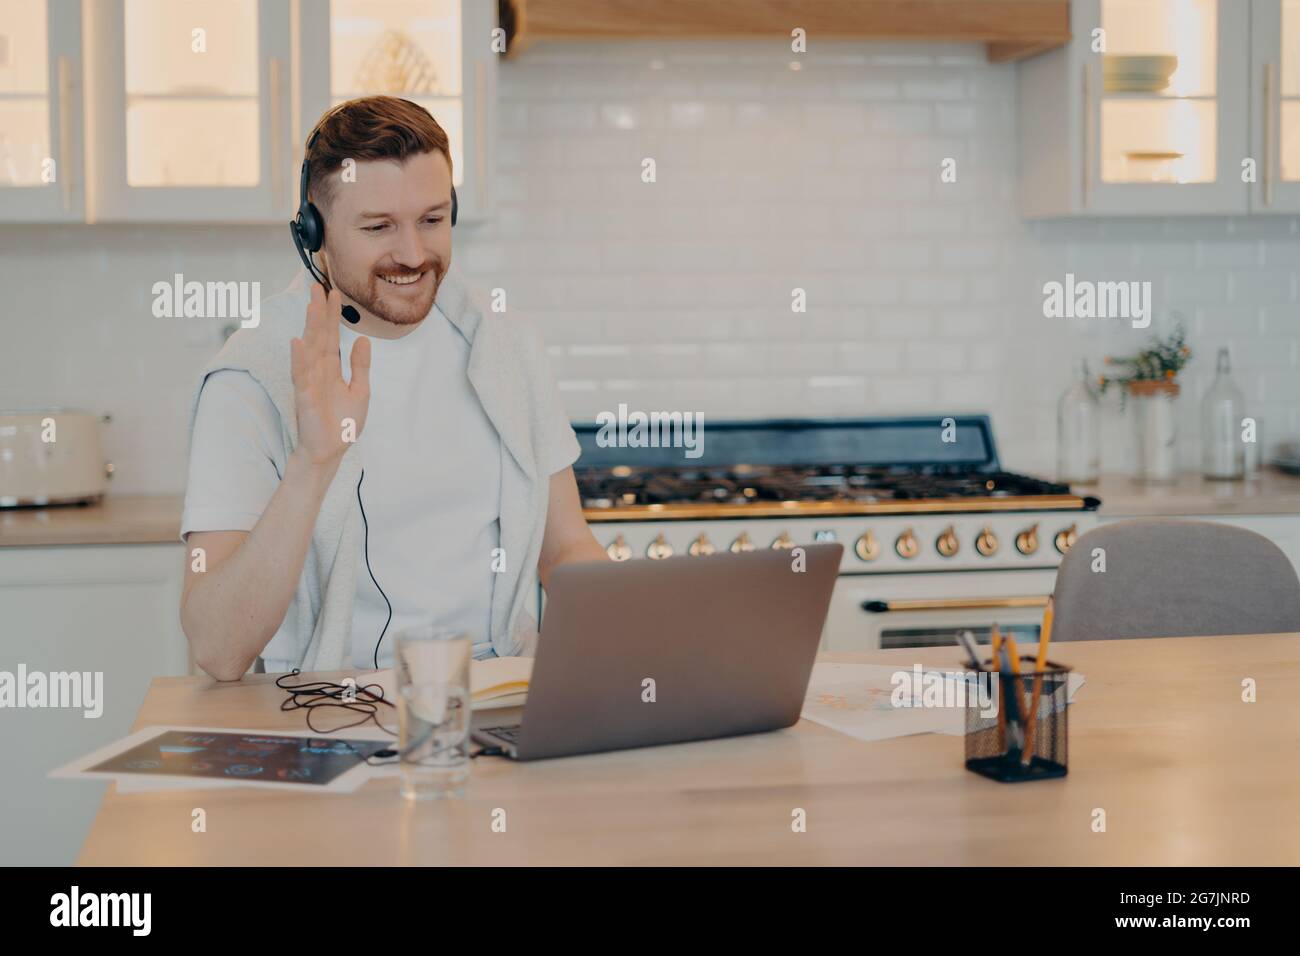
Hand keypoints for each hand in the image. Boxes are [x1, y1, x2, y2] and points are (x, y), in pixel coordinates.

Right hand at [290, 284, 370, 467]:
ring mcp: (310, 382)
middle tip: (318, 286)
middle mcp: (318, 370)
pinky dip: (299, 359)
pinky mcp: (305, 397)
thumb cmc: (342, 423)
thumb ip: (360, 366)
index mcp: (331, 368)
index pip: (331, 335)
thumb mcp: (360, 391)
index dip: (332, 314)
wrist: (331, 451)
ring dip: (310, 328)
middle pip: (318, 336)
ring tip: (311, 306)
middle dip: (319, 311)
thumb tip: (363, 339)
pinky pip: (301, 375)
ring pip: (309, 350)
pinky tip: (297, 343)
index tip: (334, 292)